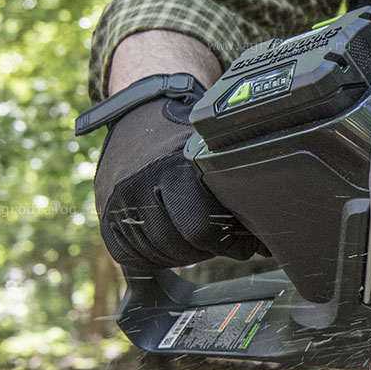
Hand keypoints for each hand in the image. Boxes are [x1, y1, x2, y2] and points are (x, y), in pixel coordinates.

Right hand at [90, 78, 263, 268]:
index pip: (200, 229)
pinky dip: (153, 255)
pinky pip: (129, 255)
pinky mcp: (104, 212)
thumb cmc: (186, 138)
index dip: (228, 243)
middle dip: (206, 250)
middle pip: (179, 247)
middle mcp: (141, 184)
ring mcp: (118, 199)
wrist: (141, 114)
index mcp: (175, 168)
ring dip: (181, 254)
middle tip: (217, 239)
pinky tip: (168, 239)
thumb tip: (267, 237)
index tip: (242, 243)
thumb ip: (237, 190)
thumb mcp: (215, 154)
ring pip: (157, 255)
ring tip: (193, 235)